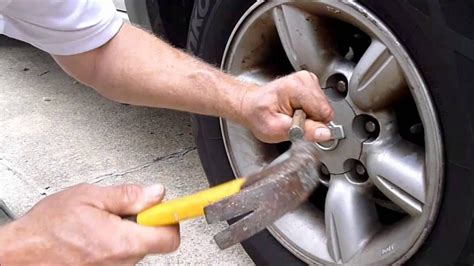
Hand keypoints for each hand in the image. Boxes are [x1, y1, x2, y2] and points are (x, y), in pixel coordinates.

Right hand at [0, 183, 178, 264]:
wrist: (20, 255)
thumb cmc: (47, 229)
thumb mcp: (89, 198)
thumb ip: (128, 196)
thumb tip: (155, 193)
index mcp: (121, 242)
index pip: (169, 237)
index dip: (173, 218)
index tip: (176, 207)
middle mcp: (121, 262)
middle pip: (154, 240)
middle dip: (146, 222)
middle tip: (125, 209)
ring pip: (137, 247)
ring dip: (129, 231)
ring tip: (103, 221)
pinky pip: (123, 255)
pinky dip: (117, 242)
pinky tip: (97, 234)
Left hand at [240, 71, 332, 142]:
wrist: (251, 106)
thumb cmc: (259, 115)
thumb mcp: (276, 129)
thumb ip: (302, 131)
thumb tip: (324, 133)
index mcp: (295, 87)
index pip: (323, 112)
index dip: (312, 125)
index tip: (295, 124)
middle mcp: (304, 79)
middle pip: (325, 110)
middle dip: (311, 120)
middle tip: (293, 120)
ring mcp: (308, 80)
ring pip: (324, 108)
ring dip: (310, 116)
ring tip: (292, 115)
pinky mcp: (311, 84)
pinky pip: (320, 104)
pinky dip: (309, 111)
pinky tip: (296, 110)